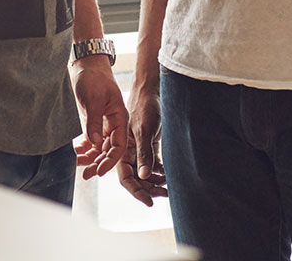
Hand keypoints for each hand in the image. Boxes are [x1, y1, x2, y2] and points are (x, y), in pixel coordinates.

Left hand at [70, 57, 127, 179]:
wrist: (86, 65)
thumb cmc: (93, 78)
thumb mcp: (93, 99)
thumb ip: (94, 121)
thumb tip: (94, 142)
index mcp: (119, 118)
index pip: (119, 146)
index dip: (110, 161)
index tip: (99, 171)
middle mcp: (113, 124)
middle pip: (108, 150)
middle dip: (98, 163)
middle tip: (86, 174)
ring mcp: (103, 123)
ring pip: (99, 147)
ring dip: (90, 158)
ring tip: (79, 166)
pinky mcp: (92, 121)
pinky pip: (91, 140)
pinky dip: (84, 148)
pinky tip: (76, 154)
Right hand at [115, 82, 166, 205]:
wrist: (152, 90)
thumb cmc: (145, 107)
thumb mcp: (144, 130)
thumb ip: (144, 153)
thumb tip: (143, 176)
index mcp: (123, 150)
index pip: (126, 178)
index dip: (136, 191)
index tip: (150, 202)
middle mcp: (130, 152)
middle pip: (136, 179)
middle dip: (149, 189)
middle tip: (164, 194)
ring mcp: (140, 149)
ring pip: (145, 173)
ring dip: (155, 182)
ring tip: (168, 188)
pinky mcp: (150, 144)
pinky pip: (153, 164)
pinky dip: (160, 172)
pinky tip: (168, 176)